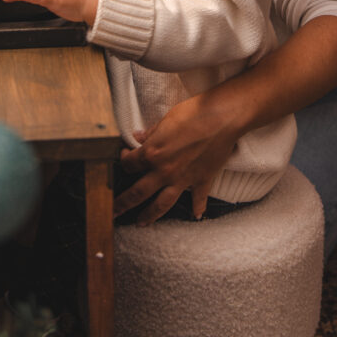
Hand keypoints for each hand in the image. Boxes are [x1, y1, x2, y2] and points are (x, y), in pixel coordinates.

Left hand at [114, 93, 238, 224]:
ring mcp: (183, 179)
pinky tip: (196, 216)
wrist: (222, 118)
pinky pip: (198, 199)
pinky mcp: (202, 180)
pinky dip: (197, 208)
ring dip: (150, 215)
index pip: (129, 164)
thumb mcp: (166, 119)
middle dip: (123, 203)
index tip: (124, 158)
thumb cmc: (194, 113)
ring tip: (142, 223)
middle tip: (114, 211)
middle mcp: (164, 171)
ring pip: (162, 204)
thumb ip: (152, 133)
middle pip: (138, 193)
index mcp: (153, 153)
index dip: (124, 161)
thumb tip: (138, 137)